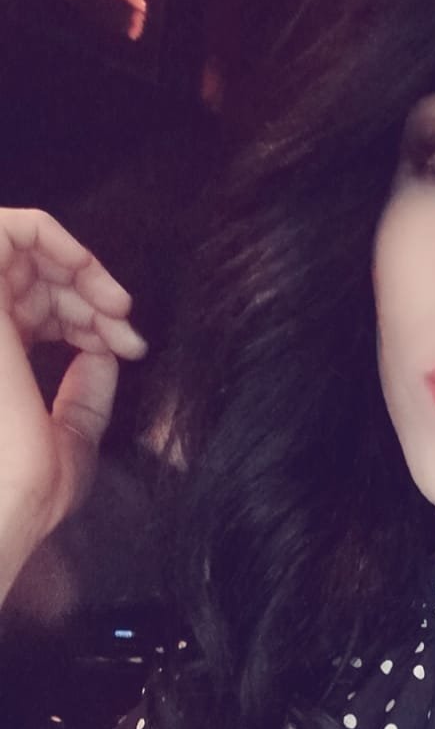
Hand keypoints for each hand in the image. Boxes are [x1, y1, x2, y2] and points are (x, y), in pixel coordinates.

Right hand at [0, 207, 146, 604]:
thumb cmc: (30, 489)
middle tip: (127, 331)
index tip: (128, 347)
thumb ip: (86, 392)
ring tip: (119, 312)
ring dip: (81, 269)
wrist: (6, 502)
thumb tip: (105, 353)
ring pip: (19, 245)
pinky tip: (101, 293)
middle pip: (30, 275)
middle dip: (91, 293)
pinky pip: (9, 226)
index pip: (31, 309)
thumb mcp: (72, 437)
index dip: (86, 317)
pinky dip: (59, 241)